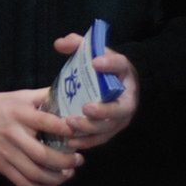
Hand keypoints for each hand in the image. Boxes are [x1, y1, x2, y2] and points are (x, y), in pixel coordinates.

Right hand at [0, 88, 82, 185]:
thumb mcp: (19, 95)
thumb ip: (42, 96)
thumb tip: (68, 94)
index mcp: (20, 114)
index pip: (46, 122)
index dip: (65, 129)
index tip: (80, 134)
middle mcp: (14, 134)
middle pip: (42, 154)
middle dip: (65, 161)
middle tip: (79, 160)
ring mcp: (6, 153)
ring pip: (34, 173)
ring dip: (55, 178)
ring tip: (68, 174)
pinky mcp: (0, 166)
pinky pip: (21, 182)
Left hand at [52, 34, 138, 149]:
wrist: (116, 86)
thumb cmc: (102, 68)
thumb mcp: (94, 52)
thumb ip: (77, 44)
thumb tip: (59, 44)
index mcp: (124, 72)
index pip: (121, 65)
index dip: (110, 64)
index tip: (95, 62)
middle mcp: (127, 98)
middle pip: (119, 108)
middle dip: (102, 110)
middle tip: (85, 108)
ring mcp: (120, 117)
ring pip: (108, 127)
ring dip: (89, 128)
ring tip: (70, 124)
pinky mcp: (111, 131)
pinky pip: (100, 139)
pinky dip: (86, 141)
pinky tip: (69, 141)